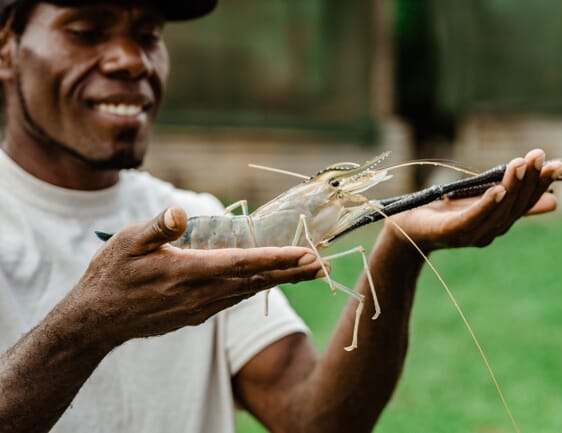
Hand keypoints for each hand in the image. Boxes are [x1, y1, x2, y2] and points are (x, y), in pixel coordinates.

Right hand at [67, 207, 323, 346]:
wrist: (97, 320)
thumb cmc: (111, 274)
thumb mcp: (126, 242)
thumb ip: (157, 228)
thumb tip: (181, 212)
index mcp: (188, 271)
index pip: (243, 263)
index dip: (277, 258)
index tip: (306, 254)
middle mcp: (201, 293)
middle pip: (256, 280)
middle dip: (292, 271)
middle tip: (324, 264)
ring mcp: (201, 307)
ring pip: (249, 291)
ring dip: (281, 281)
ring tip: (308, 272)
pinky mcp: (197, 315)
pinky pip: (235, 299)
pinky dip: (257, 288)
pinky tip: (269, 281)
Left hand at [386, 149, 561, 250]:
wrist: (405, 228)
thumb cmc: (442, 211)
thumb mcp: (481, 200)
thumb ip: (512, 200)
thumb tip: (554, 202)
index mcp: (497, 224)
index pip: (525, 203)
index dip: (541, 184)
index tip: (556, 164)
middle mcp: (488, 233)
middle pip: (515, 206)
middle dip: (530, 181)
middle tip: (540, 156)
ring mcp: (469, 235)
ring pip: (497, 211)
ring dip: (511, 186)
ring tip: (521, 164)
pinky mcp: (450, 232)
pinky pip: (472, 218)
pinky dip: (487, 204)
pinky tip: (498, 189)